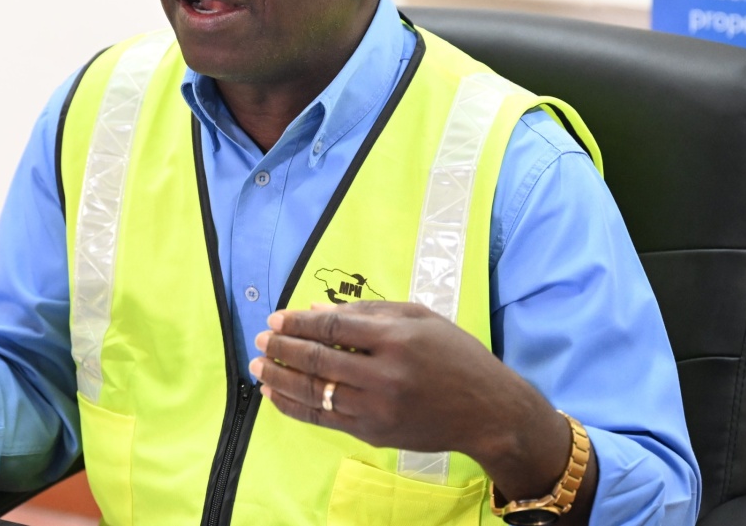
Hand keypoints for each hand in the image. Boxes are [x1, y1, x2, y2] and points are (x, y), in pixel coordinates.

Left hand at [250, 301, 587, 505]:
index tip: (275, 318)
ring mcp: (378, 408)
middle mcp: (385, 374)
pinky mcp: (374, 433)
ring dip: (280, 378)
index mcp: (397, 338)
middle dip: (282, 348)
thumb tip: (315, 311)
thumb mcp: (419, 318)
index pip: (333, 328)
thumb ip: (367, 313)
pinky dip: (295, 407)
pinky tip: (275, 396)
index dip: (298, 323)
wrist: (488, 410)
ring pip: (315, 393)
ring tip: (258, 367)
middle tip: (260, 340)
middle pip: (318, 360)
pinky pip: (323, 419)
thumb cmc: (455, 355)